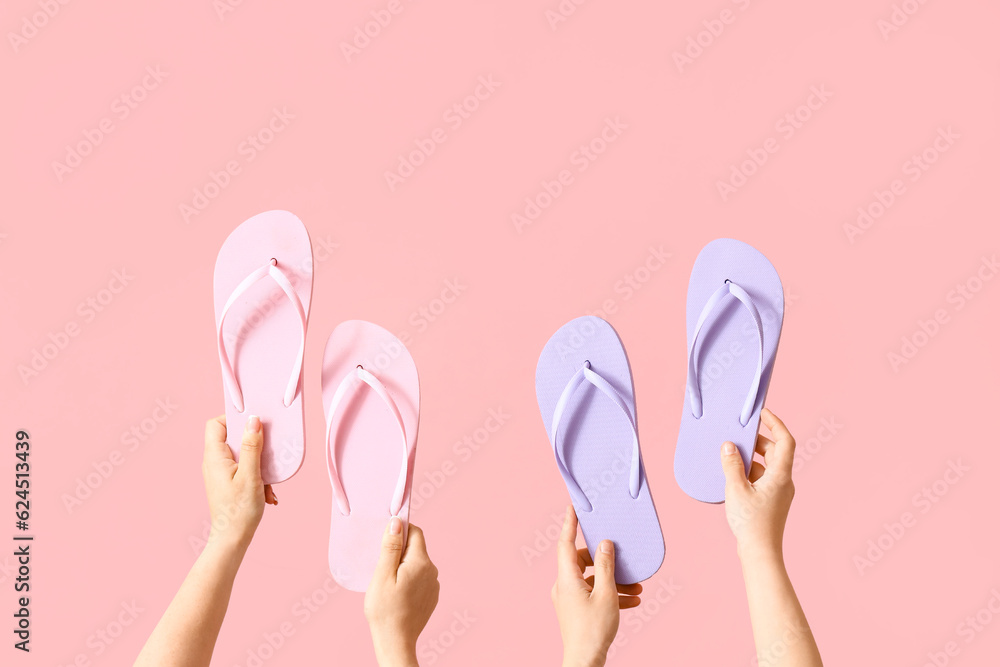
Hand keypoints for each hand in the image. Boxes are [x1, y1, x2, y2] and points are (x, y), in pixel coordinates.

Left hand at [202, 415, 275, 550]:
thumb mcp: (250, 475)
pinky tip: (266, 492)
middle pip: (233, 437)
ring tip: (268, 481)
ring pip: (243, 454)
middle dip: (255, 445)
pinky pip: (245, 468)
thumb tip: (253, 420)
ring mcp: (221, 472)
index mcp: (214, 456)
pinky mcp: (228, 482)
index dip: (234, 418)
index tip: (255, 423)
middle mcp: (214, 462)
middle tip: (269, 453)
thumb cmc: (239, 510)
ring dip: (259, 464)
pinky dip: (258, 476)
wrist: (232, 540)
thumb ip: (251, 446)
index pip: (217, 423)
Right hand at [365, 518, 439, 666]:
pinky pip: (419, 578)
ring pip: (417, 564)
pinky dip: (408, 579)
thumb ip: (391, 547)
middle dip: (399, 551)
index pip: (416, 532)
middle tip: (382, 567)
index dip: (400, 531)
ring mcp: (433, 585)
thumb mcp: (382, 575)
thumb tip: (397, 522)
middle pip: (416, 548)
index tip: (385, 540)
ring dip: (403, 566)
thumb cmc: (385, 610)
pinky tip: (397, 593)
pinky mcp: (431, 596)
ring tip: (388, 583)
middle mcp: (432, 571)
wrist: (396, 641)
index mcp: (422, 562)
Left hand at [552, 506, 640, 666]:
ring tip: (636, 587)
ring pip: (592, 579)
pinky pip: (593, 594)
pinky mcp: (576, 610)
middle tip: (622, 557)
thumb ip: (606, 566)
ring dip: (613, 580)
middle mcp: (564, 586)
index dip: (569, 523)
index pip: (565, 543)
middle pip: (582, 561)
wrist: (585, 661)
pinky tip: (632, 600)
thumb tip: (604, 545)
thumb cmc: (593, 630)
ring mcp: (569, 599)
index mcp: (566, 578)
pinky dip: (610, 594)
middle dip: (605, 560)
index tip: (572, 507)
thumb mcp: (606, 594)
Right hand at [721, 408, 795, 562]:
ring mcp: (779, 492)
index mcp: (780, 475)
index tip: (762, 413)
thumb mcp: (736, 488)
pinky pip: (763, 478)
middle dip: (758, 441)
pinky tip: (733, 476)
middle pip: (776, 451)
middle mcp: (784, 481)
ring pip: (768, 465)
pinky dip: (750, 472)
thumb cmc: (751, 523)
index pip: (785, 440)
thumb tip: (729, 445)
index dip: (776, 423)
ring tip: (731, 457)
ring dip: (751, 457)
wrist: (760, 553)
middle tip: (738, 435)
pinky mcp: (772, 501)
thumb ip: (732, 464)